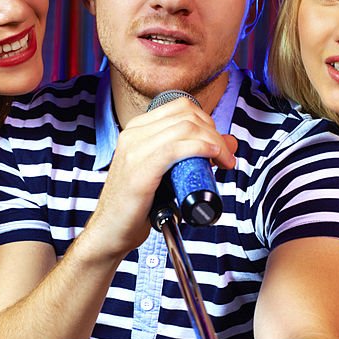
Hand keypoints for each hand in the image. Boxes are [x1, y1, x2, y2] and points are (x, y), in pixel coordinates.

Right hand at [85, 97, 235, 258]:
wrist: (110, 231)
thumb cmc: (136, 206)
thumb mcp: (165, 173)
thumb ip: (190, 155)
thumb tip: (228, 143)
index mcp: (137, 130)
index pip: (181, 108)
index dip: (208, 122)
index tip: (219, 145)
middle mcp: (134, 134)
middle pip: (187, 115)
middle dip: (214, 133)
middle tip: (226, 156)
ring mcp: (134, 150)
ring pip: (185, 128)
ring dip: (214, 142)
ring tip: (224, 162)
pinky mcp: (140, 169)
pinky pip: (176, 148)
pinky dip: (201, 148)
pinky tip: (211, 158)